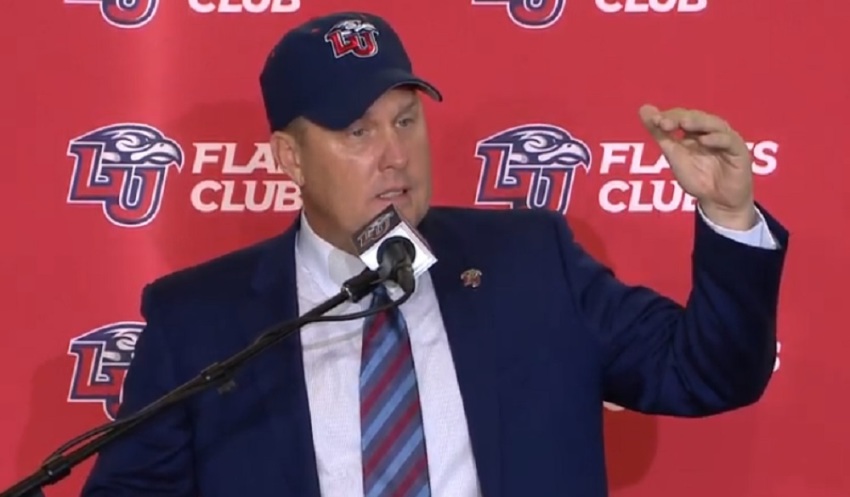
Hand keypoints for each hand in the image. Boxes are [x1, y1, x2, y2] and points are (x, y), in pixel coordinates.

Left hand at [638, 105, 755, 229]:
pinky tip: (705, 140)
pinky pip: (730, 141)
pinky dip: (718, 139)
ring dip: (699, 122)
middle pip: (696, 117)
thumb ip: (660, 134)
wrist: (718, 202)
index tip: (654, 120)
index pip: (681, 116)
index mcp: (695, 130)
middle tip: (664, 122)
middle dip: (679, 118)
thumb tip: (643, 108)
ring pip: (714, 125)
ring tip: (683, 123)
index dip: (668, 117)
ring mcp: (726, 139)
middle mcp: (711, 131)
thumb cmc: (698, 177)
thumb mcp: (674, 155)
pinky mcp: (739, 151)